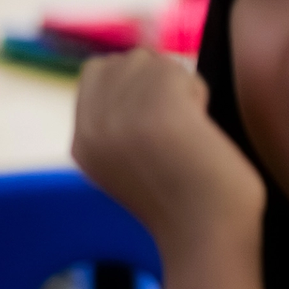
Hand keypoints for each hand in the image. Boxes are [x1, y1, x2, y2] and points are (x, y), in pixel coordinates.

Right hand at [73, 48, 266, 248]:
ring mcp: (121, 119)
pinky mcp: (156, 113)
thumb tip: (145, 51)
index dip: (137, 78)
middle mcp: (93, 128)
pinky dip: (199, 92)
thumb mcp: (136, 157)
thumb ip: (127, 115)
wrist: (206, 236)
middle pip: (128, 60)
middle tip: (179, 126)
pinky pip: (180, 70)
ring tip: (189, 132)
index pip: (98, 70)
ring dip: (183, 86)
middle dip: (161, 78)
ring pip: (155, 62)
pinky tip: (200, 129)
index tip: (161, 114)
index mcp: (83, 143)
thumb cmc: (190, 199)